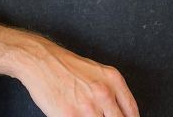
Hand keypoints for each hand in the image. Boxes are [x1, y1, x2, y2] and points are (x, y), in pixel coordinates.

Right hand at [12, 35, 138, 116]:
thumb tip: (120, 113)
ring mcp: (88, 107)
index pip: (131, 113)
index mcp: (114, 81)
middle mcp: (104, 93)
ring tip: (85, 115)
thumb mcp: (98, 73)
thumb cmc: (67, 67)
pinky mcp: (70, 116)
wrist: (41, 61)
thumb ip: (112, 92)